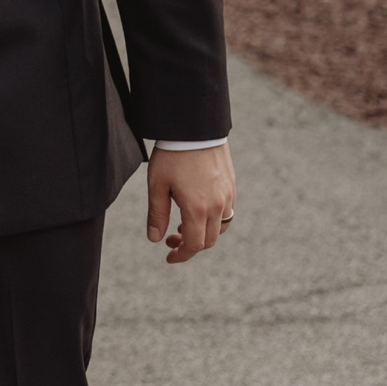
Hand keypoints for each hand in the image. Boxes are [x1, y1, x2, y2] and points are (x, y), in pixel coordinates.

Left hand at [145, 143, 236, 263]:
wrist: (195, 128)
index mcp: (198, 209)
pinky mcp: (232, 186)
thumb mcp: (157, 184)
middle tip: (171, 239)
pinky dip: (213, 220)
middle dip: (190, 245)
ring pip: (221, 228)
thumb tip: (155, 239)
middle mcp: (218, 206)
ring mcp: (228, 196)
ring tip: (183, 225)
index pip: (195, 245)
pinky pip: (227, 212)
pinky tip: (197, 209)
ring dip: (204, 233)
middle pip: (209, 240)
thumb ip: (157, 214)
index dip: (182, 255)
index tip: (169, 256)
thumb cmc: (172, 155)